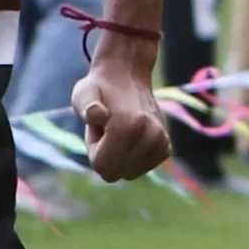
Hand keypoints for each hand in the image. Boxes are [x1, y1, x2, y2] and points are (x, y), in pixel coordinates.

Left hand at [71, 58, 171, 182]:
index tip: (99, 127)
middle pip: (116, 173)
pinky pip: (140, 168)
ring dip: (119, 156)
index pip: (103, 168)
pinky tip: (130, 135)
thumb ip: (85, 106)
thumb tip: (95, 113)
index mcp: (128, 127)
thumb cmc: (98, 87)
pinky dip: (132, 157)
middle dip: (107, 155)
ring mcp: (161, 143)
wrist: (126, 75)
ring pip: (128, 173)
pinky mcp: (165, 148)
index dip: (94, 149)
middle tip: (107, 128)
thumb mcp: (83, 93)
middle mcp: (151, 136)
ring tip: (118, 129)